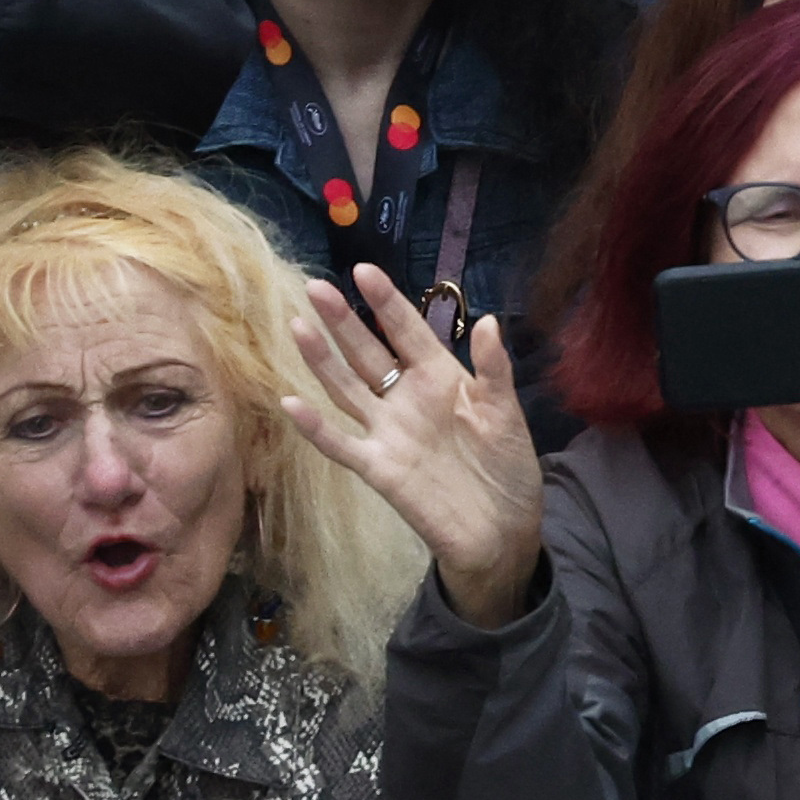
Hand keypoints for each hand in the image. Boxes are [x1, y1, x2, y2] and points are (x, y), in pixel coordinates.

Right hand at [279, 268, 546, 619]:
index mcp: (440, 377)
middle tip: (315, 286)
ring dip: (322, 361)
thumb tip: (486, 321)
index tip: (363, 270)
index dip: (386, 302)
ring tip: (298, 326)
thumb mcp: (506, 412)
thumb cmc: (508, 466)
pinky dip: (316, 427)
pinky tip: (291, 403)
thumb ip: (493, 369)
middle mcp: (407, 399)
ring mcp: (389, 433)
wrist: (503, 529)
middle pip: (367, 353)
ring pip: (347, 389)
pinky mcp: (379, 469)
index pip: (406, 331)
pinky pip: (342, 444)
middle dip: (343, 320)